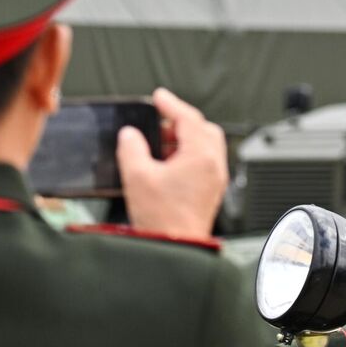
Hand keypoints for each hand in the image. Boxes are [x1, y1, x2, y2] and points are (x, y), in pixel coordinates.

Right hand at [118, 87, 226, 238]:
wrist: (176, 249)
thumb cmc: (163, 220)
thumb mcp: (137, 176)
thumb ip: (132, 148)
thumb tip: (131, 135)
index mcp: (201, 156)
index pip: (189, 118)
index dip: (171, 104)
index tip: (159, 97)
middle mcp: (213, 166)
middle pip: (203, 129)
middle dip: (181, 121)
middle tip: (159, 120)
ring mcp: (214, 180)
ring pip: (204, 146)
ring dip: (183, 139)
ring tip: (158, 143)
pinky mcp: (210, 192)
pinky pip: (203, 162)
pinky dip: (187, 155)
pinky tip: (166, 164)